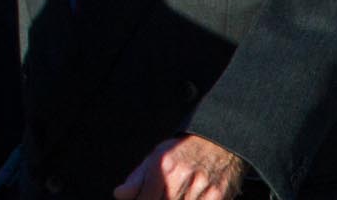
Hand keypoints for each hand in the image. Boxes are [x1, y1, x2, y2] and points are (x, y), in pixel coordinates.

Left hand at [114, 134, 246, 199]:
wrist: (219, 142)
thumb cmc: (182, 152)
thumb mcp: (157, 157)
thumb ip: (137, 179)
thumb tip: (118, 194)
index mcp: (161, 166)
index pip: (144, 198)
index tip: (145, 198)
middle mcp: (180, 176)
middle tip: (160, 196)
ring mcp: (200, 187)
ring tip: (176, 195)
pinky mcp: (217, 196)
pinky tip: (189, 197)